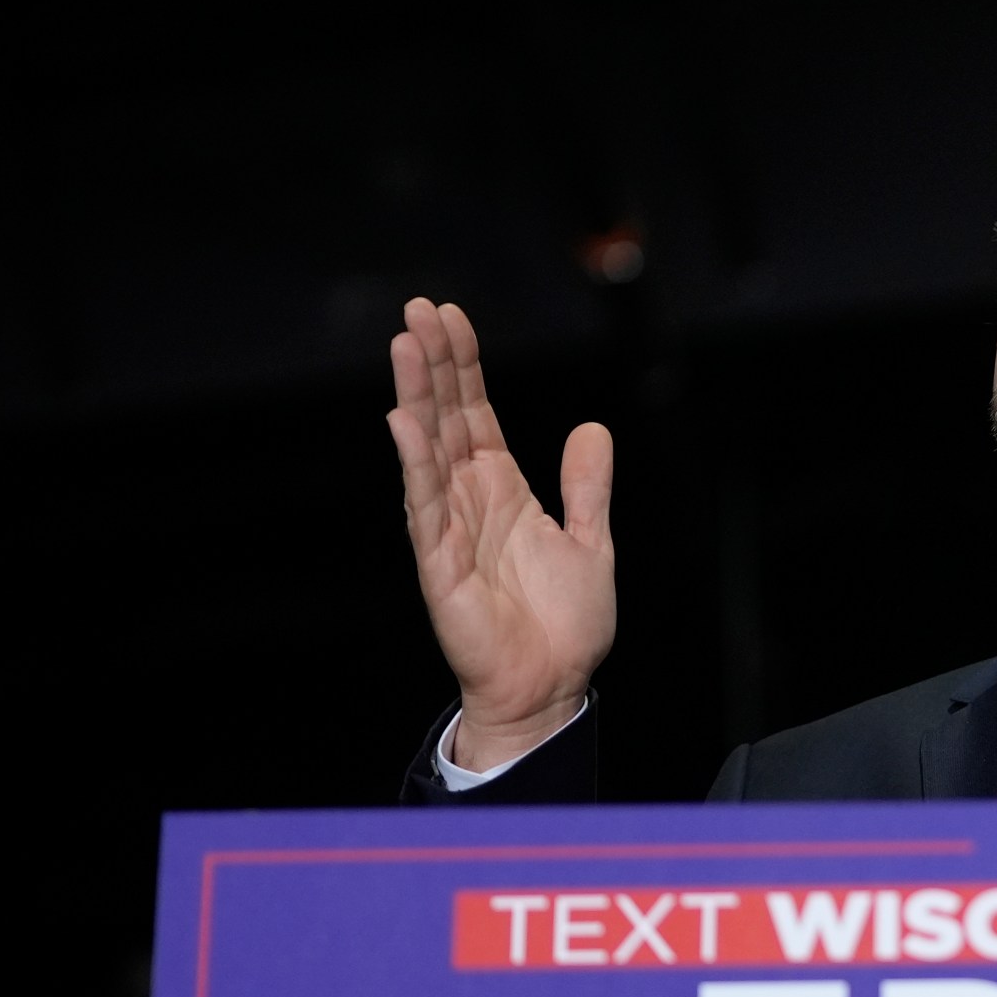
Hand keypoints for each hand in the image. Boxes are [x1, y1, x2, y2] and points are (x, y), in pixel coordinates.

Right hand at [386, 298, 615, 770]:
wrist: (552, 687)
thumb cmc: (564, 626)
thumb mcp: (590, 540)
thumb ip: (587, 486)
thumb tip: (591, 428)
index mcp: (502, 490)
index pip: (475, 414)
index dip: (464, 367)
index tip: (452, 318)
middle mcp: (469, 501)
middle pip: (446, 418)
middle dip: (434, 363)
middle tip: (420, 308)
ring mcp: (449, 528)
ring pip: (428, 450)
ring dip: (417, 396)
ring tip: (406, 343)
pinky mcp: (438, 564)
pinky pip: (425, 505)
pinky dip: (416, 463)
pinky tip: (405, 420)